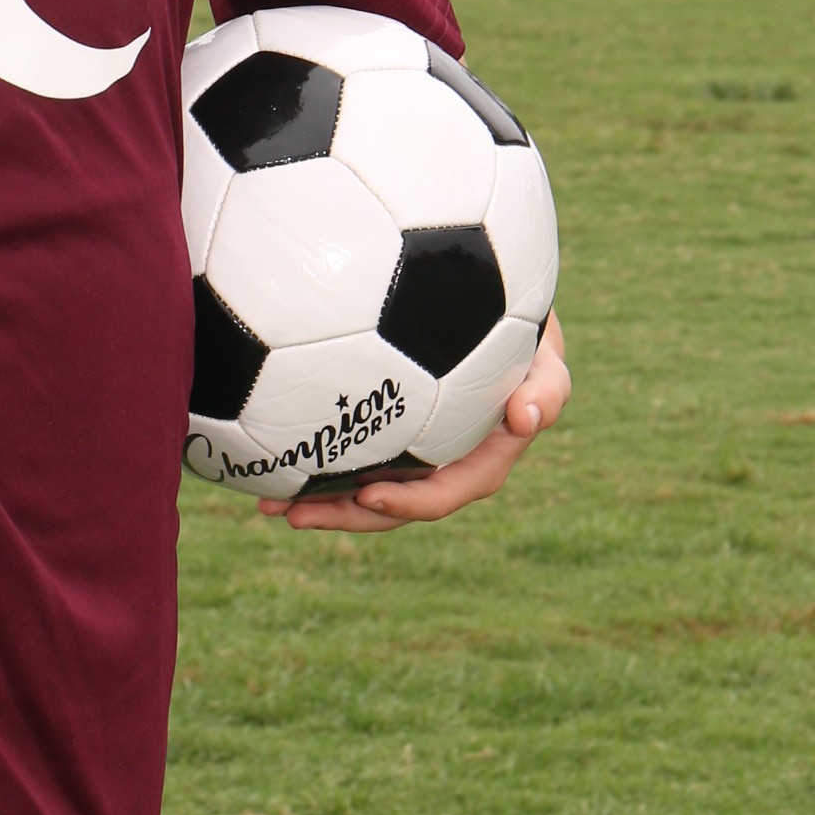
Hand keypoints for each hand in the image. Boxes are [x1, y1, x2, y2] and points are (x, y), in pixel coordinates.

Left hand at [258, 311, 570, 532]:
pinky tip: (268, 456)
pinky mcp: (385, 431)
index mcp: (484, 455)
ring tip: (269, 504)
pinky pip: (350, 454)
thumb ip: (547, 385)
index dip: (411, 502)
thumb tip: (527, 419)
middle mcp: (446, 460)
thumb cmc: (520, 325)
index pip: (449, 491)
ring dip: (321, 501)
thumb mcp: (544, 352)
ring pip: (367, 487)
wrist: (491, 299)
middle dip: (344, 515)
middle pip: (395, 503)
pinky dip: (315, 462)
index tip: (368, 496)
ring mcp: (414, 449)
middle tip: (292, 513)